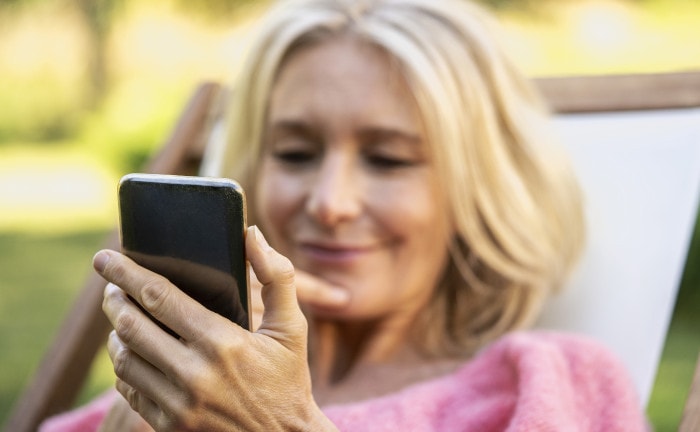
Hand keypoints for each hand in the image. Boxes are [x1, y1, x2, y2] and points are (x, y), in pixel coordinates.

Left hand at [96, 226, 337, 430]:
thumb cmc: (288, 380)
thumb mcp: (292, 328)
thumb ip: (277, 276)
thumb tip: (251, 234)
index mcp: (223, 341)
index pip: (159, 296)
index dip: (126, 273)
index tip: (105, 258)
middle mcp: (195, 373)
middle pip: (132, 326)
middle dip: (113, 299)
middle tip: (110, 287)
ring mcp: (178, 404)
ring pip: (124, 359)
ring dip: (115, 334)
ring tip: (120, 318)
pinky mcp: (170, 426)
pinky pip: (130, 391)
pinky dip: (124, 368)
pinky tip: (132, 355)